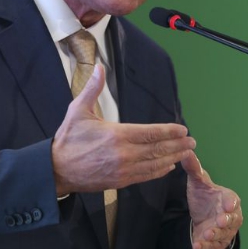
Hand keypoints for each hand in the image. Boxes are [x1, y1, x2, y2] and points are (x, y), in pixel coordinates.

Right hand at [52, 64, 195, 195]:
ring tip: (186, 153)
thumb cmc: (68, 139)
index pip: (152, 132)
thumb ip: (92, 89)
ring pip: (155, 164)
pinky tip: (168, 166)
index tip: (183, 130)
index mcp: (117, 135)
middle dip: (178, 145)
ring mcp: (123, 169)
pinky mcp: (120, 181)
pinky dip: (159, 171)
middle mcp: (124, 153)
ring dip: (173, 158)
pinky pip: (145, 176)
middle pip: (159, 149)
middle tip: (192, 142)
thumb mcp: (78, 110)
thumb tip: (98, 67)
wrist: (55, 170)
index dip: (171, 131)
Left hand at [182, 151, 242, 248]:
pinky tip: (197, 245)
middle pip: (231, 219)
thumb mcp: (199, 183)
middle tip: (220, 221)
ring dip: (215, 234)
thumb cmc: (206, 199)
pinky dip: (205, 246)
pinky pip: (212, 245)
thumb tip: (186, 151)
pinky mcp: (214, 242)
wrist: (205, 221)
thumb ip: (194, 169)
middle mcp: (229, 216)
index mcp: (228, 199)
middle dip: (226, 220)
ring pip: (222, 234)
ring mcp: (223, 231)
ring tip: (206, 233)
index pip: (232, 199)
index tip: (228, 205)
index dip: (231, 203)